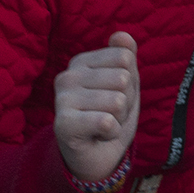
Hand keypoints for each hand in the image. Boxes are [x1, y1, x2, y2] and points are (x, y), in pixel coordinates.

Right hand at [54, 32, 139, 182]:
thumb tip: (122, 35)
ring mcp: (62, 99)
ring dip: (119, 118)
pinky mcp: (63, 124)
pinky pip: (107, 121)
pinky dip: (112, 133)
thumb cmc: (112, 116)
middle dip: (126, 102)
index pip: (125, 58)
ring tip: (104, 124)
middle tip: (110, 114)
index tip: (115, 96)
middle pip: (123, 78)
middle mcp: (67, 76)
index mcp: (81, 62)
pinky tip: (99, 135)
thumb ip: (126, 55)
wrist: (96, 157)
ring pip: (118, 101)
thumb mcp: (127, 83)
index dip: (131, 82)